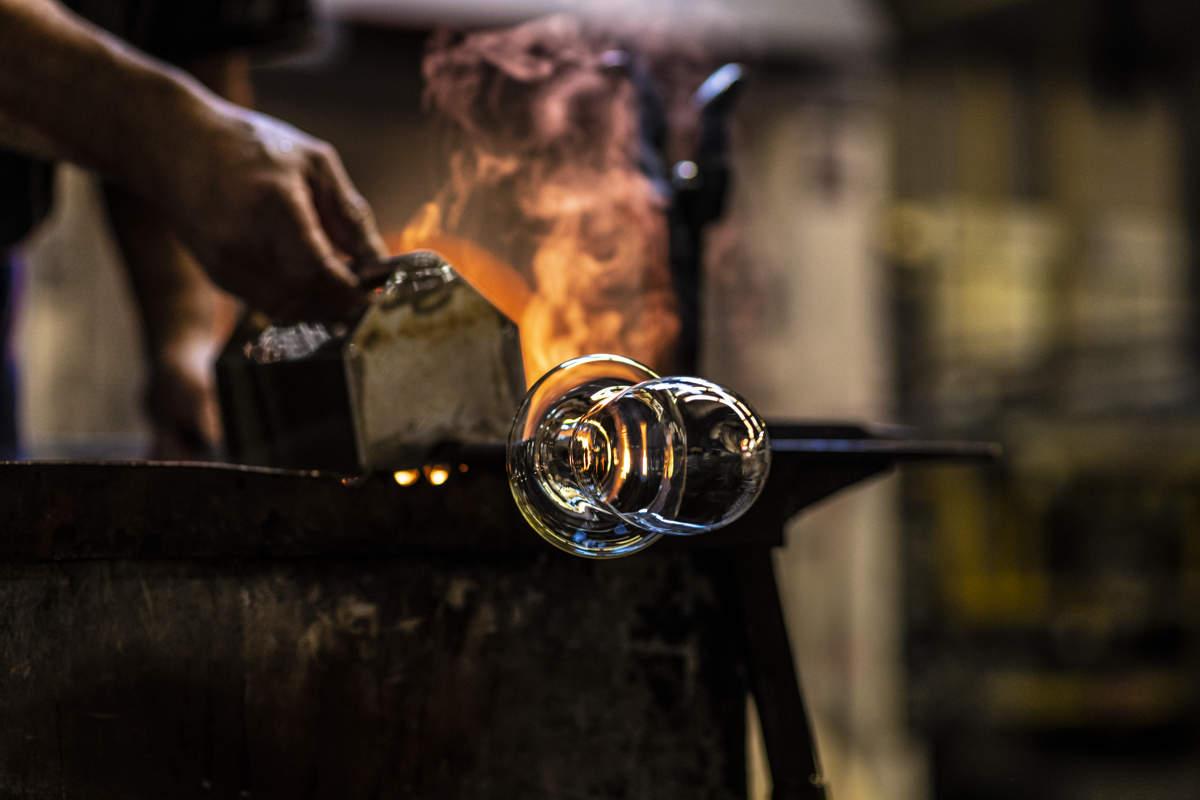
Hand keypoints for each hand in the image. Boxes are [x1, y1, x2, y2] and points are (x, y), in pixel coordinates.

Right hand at [152, 99, 386, 319]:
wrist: (175, 145)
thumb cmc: (251, 146)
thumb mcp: (314, 163)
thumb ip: (349, 213)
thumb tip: (379, 261)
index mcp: (274, 206)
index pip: (319, 270)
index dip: (350, 290)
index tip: (373, 292)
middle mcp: (245, 240)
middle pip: (305, 297)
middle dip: (339, 303)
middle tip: (362, 293)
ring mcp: (226, 262)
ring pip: (287, 308)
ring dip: (319, 305)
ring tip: (337, 283)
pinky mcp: (218, 274)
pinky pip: (267, 302)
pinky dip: (294, 298)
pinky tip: (307, 277)